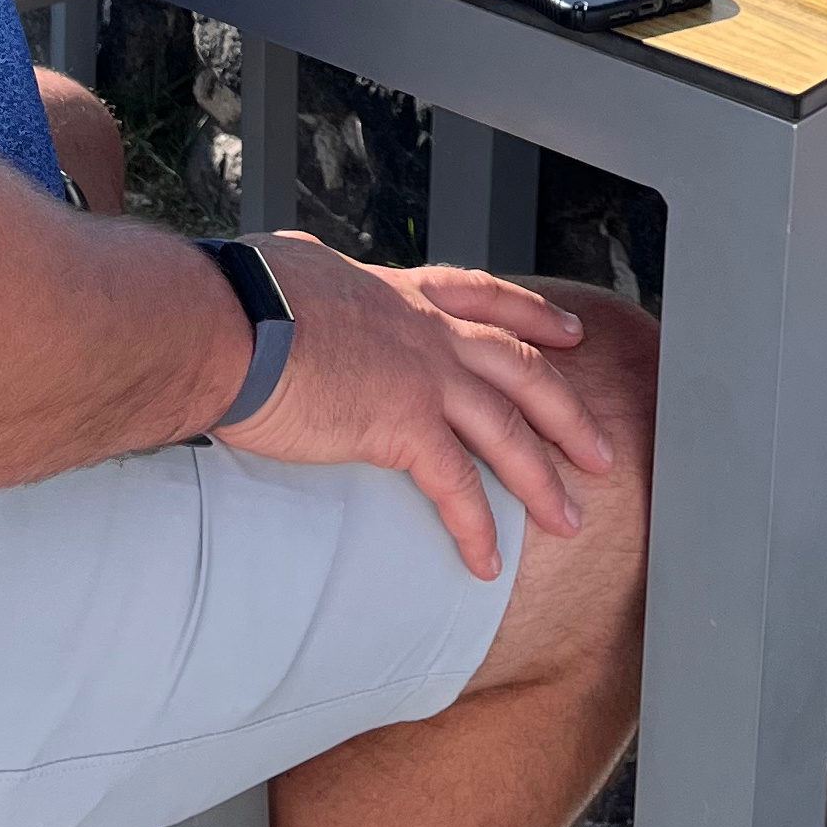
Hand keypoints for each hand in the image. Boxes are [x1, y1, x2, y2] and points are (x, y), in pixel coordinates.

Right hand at [213, 235, 612, 577]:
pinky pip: (457, 486)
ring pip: (508, 430)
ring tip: (570, 520)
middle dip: (567, 410)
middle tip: (601, 448)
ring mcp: (422, 375)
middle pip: (521, 367)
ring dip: (544, 479)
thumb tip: (301, 263)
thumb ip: (315, 271)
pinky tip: (486, 563)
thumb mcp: (292, 264)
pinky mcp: (402, 425)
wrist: (226, 321)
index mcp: (399, 294)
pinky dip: (477, 528)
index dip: (533, 315)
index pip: (484, 297)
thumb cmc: (239, 294)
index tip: (570, 332)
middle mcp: (425, 330)